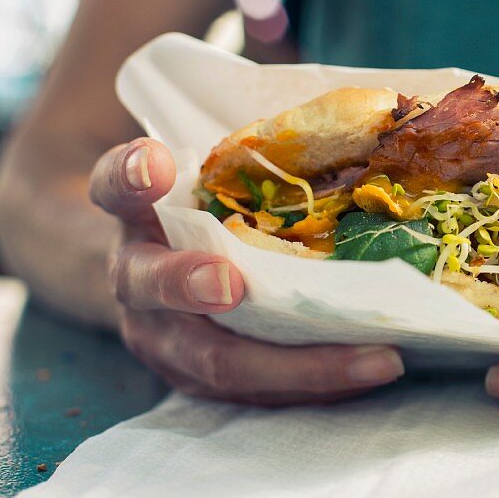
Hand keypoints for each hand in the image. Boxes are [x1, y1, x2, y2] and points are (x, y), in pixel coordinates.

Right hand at [89, 138, 404, 404]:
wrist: (150, 275)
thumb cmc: (203, 209)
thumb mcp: (209, 174)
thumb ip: (251, 149)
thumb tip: (380, 106)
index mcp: (136, 211)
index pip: (118, 183)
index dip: (131, 174)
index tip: (155, 162)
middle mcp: (136, 275)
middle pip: (149, 285)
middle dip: (189, 284)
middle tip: (229, 285)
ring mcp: (162, 337)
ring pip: (212, 360)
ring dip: (293, 365)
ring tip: (371, 357)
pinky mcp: (197, 379)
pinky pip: (253, 391)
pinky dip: (313, 383)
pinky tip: (372, 367)